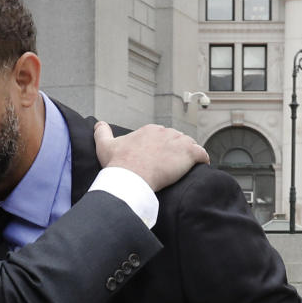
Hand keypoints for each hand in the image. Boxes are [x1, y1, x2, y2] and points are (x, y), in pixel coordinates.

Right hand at [93, 122, 209, 191]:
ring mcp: (178, 142)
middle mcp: (165, 132)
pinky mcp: (189, 154)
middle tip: (171, 165)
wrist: (130, 178)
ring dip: (188, 155)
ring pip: (189, 145)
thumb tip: (98, 124)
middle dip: (175, 150)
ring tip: (185, 167)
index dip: (161, 147)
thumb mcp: (105, 146)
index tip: (158, 158)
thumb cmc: (119, 164)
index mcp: (149, 130)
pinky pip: (202, 154)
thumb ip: (101, 132)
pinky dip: (202, 159)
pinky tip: (200, 166)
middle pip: (176, 139)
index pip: (161, 135)